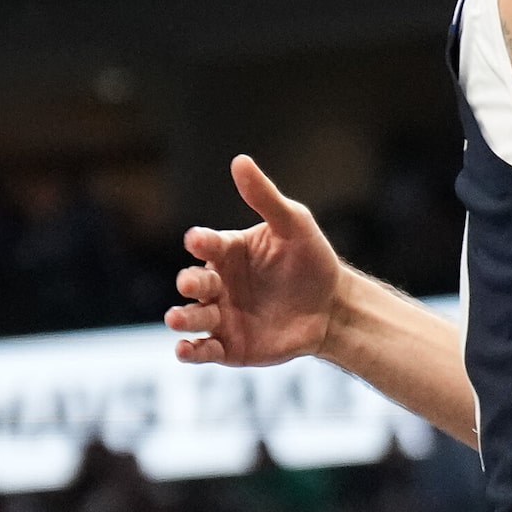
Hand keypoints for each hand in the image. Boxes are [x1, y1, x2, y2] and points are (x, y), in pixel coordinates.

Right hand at [168, 154, 341, 368]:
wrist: (333, 307)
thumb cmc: (311, 259)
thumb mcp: (294, 224)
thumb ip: (265, 196)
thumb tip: (239, 160)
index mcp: (229, 252)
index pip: (207, 244)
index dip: (201, 242)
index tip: (199, 240)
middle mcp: (218, 284)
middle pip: (193, 283)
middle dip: (189, 283)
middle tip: (194, 283)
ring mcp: (220, 316)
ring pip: (191, 318)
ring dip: (181, 318)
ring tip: (177, 318)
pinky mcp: (227, 346)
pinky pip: (201, 350)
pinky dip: (189, 351)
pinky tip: (186, 348)